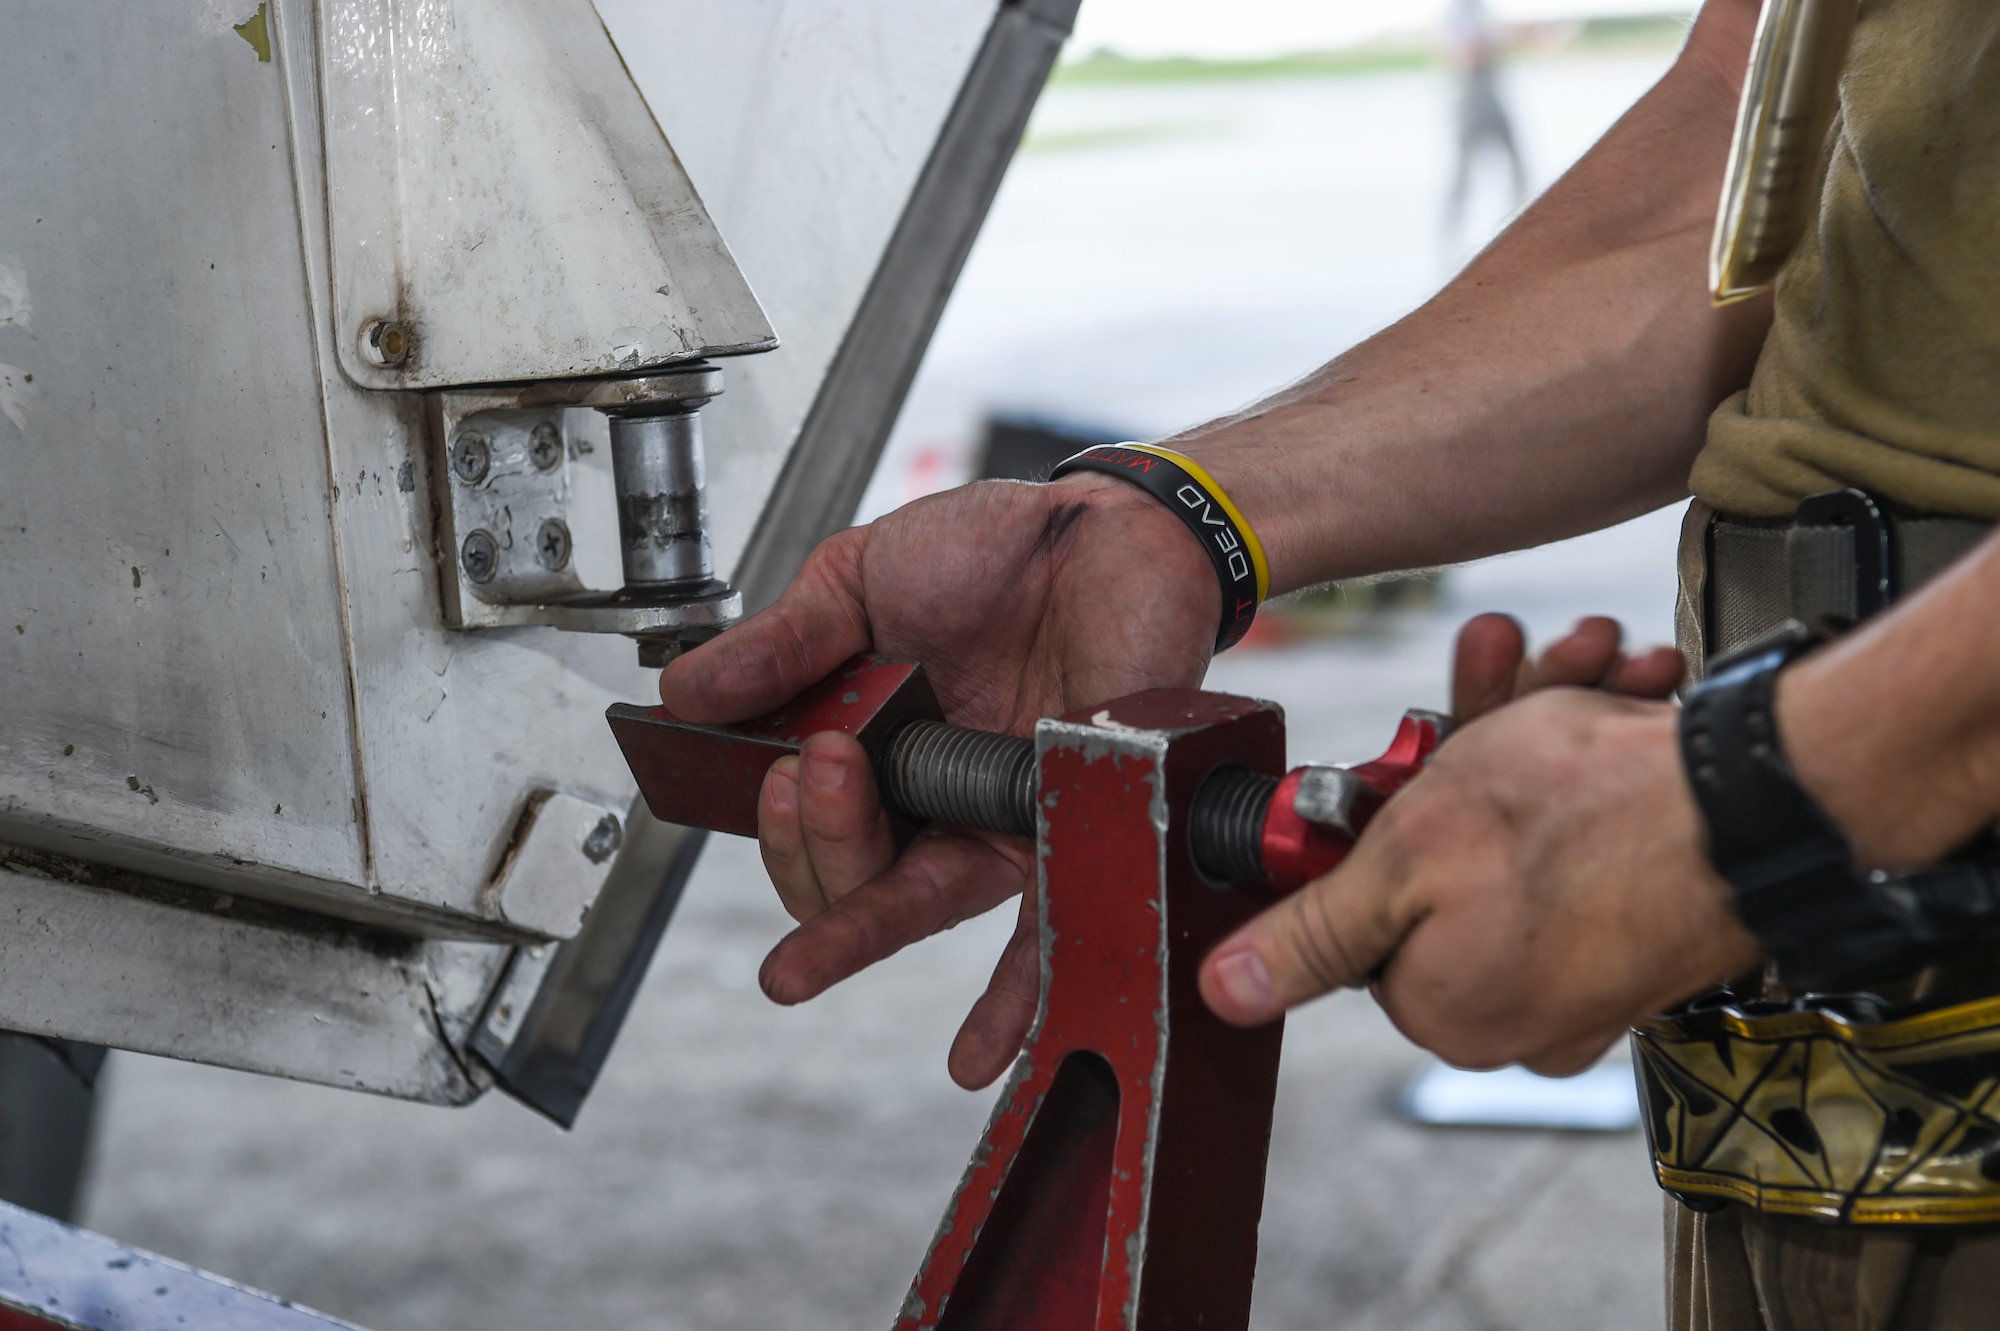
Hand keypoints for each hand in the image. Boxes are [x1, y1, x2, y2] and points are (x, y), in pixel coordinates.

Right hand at [660, 477, 1217, 1088]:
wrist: (1112, 526)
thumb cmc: (999, 549)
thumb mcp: (858, 581)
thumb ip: (782, 644)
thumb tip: (685, 695)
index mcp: (874, 745)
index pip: (803, 826)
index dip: (777, 819)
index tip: (777, 763)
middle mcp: (933, 798)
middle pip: (848, 879)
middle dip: (810, 845)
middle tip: (816, 764)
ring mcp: (1001, 821)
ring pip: (915, 906)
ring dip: (854, 931)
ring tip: (808, 953)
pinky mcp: (1073, 832)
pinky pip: (1043, 934)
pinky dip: (1009, 1003)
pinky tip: (975, 1053)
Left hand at [1198, 637, 1757, 1075]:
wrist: (1770, 794)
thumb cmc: (1586, 819)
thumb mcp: (1403, 860)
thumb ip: (1310, 933)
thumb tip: (1225, 992)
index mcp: (1445, 1010)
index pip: (1369, 915)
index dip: (1383, 820)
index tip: (1415, 753)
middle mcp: (1520, 1013)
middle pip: (1449, 862)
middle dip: (1473, 748)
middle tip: (1502, 671)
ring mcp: (1592, 974)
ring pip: (1523, 832)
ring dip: (1542, 727)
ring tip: (1589, 660)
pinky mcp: (1648, 930)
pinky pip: (1592, 841)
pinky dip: (1599, 761)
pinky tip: (1624, 691)